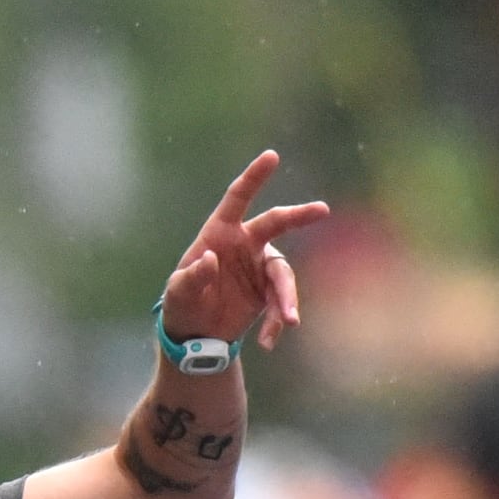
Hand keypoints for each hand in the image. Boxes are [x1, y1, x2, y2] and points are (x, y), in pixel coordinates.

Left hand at [160, 151, 329, 351]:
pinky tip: (268, 342)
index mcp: (219, 233)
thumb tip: (210, 260)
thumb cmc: (181, 305)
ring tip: (290, 321)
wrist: (195, 335)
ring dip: (287, 299)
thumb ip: (191, 277)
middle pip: (275, 224)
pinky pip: (280, 304)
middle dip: (298, 216)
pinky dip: (277, 323)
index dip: (254, 178)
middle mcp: (245, 244)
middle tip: (321, 210)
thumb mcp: (177, 294)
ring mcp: (259, 268)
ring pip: (282, 275)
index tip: (272, 156)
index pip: (237, 199)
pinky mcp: (268, 293)